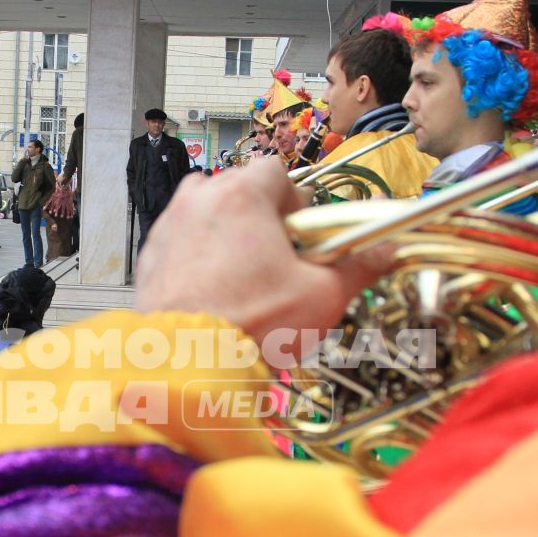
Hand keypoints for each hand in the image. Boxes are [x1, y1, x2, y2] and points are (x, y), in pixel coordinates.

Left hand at [134, 163, 388, 346]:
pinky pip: (182, 242)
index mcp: (242, 195)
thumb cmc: (253, 325)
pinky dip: (198, 256)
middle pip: (238, 188)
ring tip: (243, 273)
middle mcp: (199, 200)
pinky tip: (214, 289)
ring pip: (206, 212)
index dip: (295, 199)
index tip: (302, 231)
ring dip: (226, 231)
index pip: (277, 172)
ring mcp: (169, 227)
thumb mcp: (322, 295)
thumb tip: (387, 248)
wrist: (188, 364)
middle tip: (276, 257)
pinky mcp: (150, 257)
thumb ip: (358, 264)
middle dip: (260, 215)